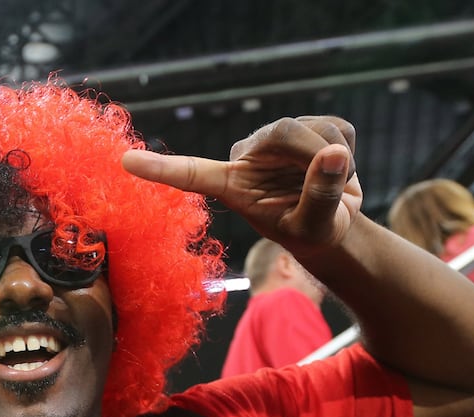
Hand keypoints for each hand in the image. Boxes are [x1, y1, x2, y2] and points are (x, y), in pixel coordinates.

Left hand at [121, 116, 362, 253]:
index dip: (162, 169)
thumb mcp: (316, 226)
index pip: (192, 173)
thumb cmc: (312, 233)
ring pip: (313, 127)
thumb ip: (321, 195)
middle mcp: (249, 157)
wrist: (335, 226)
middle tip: (335, 177)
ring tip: (333, 186)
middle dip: (314, 153)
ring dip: (336, 157)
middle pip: (282, 131)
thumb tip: (334, 156)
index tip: (126, 163)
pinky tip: (339, 169)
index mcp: (233, 186)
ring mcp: (276, 141)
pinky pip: (335, 127)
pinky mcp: (306, 128)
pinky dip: (348, 151)